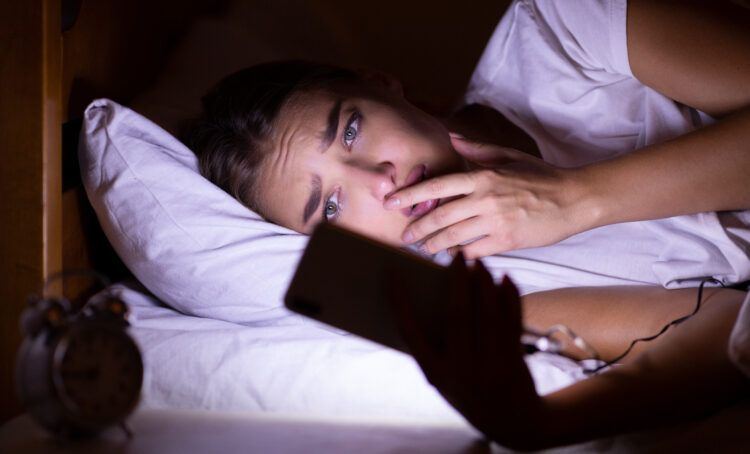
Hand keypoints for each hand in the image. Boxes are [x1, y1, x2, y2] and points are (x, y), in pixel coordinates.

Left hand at [385, 136, 591, 257]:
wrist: (575, 199)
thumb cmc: (542, 176)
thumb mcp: (508, 156)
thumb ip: (477, 149)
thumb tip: (451, 137)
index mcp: (482, 176)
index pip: (437, 186)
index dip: (410, 195)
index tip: (391, 203)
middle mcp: (485, 198)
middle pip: (439, 216)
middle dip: (417, 228)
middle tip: (403, 237)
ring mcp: (495, 221)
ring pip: (453, 237)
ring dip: (433, 245)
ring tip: (422, 249)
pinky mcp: (507, 241)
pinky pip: (474, 251)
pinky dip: (460, 256)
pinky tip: (453, 257)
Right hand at [386, 255, 543, 446]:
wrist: (513, 423)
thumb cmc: (468, 391)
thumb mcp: (443, 378)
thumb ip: (433, 346)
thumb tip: (426, 298)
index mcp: (435, 372)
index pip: (410, 331)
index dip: (399, 301)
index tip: (391, 273)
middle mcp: (461, 369)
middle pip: (456, 315)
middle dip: (456, 281)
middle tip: (456, 255)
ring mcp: (490, 365)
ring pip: (488, 314)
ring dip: (484, 283)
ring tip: (479, 262)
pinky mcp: (515, 359)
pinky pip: (513, 321)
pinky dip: (510, 296)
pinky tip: (505, 278)